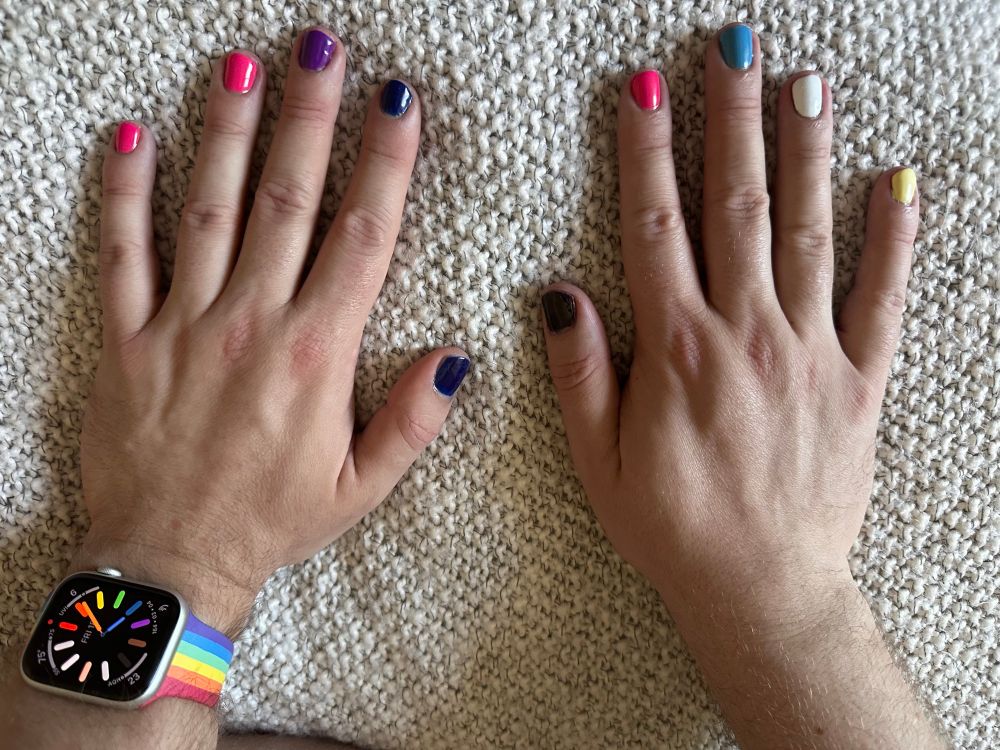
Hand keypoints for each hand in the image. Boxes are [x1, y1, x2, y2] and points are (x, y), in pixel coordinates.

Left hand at [78, 29, 468, 631]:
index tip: (396, 103)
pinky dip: (122, 193)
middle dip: (309, 116)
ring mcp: (183, 326)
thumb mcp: (361, 488)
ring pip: (207, 210)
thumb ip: (412, 421)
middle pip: (287, 200)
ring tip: (241, 65)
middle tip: (320, 47)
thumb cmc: (273, 523)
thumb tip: (456, 357)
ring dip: (225, 131)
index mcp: (317, 355)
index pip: (362, 237)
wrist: (170, 564)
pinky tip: (128, 136)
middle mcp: (252, 324)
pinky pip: (120, 254)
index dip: (384, 164)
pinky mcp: (126, 340)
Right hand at [541, 27, 917, 615]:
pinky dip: (893, 239)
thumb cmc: (672, 528)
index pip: (655, 226)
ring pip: (807, 232)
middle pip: (737, 205)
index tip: (645, 87)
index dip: (647, 151)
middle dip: (732, 118)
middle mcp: (747, 334)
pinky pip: (882, 298)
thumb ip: (580, 372)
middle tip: (734, 46)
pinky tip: (899, 182)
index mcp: (678, 349)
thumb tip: (558, 293)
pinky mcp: (859, 381)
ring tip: (805, 84)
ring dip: (806, 152)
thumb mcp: (598, 462)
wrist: (763, 590)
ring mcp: (810, 352)